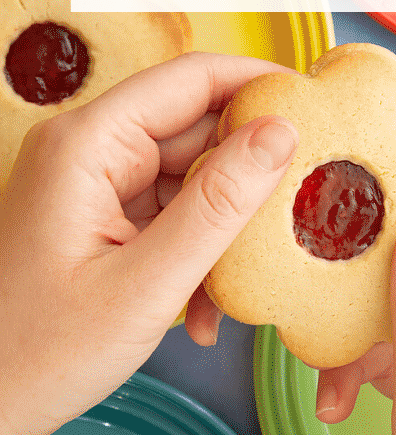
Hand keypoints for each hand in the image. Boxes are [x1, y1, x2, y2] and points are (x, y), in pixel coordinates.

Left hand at [0, 53, 297, 434]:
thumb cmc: (38, 355)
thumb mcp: (146, 284)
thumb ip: (219, 205)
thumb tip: (280, 133)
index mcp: (88, 144)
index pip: (191, 79)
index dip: (259, 82)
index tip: (318, 103)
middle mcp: (89, 149)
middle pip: (196, 128)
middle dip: (249, 172)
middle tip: (303, 207)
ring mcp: (94, 182)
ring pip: (191, 174)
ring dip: (224, 225)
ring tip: (239, 282)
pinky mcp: (101, 214)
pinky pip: (171, 210)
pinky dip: (198, 249)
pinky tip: (203, 305)